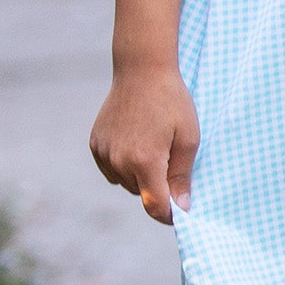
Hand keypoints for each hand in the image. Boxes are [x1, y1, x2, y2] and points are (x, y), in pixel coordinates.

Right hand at [89, 65, 199, 224]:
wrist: (142, 69)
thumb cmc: (172, 101)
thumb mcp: (188, 138)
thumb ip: (182, 177)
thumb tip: (181, 210)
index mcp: (145, 161)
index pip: (155, 206)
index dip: (169, 215)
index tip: (180, 213)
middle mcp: (120, 161)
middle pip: (141, 194)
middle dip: (157, 188)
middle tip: (171, 161)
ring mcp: (104, 152)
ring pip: (126, 183)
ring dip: (140, 176)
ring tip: (153, 146)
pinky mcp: (95, 144)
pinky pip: (112, 170)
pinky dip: (124, 165)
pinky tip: (135, 143)